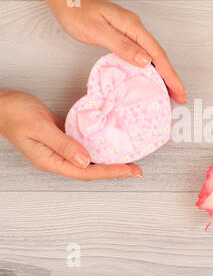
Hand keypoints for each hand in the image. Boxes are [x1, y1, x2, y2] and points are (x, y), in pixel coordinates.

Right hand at [0, 90, 142, 180]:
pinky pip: (84, 148)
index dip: (109, 172)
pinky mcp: (61, 140)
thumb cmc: (15, 113)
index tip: (129, 170)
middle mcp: (57, 159)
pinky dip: (98, 149)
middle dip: (114, 171)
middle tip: (136, 170)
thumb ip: (63, 144)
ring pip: (89, 160)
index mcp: (50, 160)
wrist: (1, 104)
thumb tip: (85, 160)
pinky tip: (109, 147)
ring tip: (128, 162)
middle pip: (90, 170)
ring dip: (108, 162)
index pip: (86, 172)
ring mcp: (59, 150)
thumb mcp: (39, 127)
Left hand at [24, 0, 185, 103]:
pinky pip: (143, 54)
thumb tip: (145, 61)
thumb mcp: (98, 31)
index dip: (170, 74)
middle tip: (179, 96)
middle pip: (160, 57)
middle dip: (171, 78)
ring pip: (152, 57)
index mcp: (133, 27)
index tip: (178, 89)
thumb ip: (123, 46)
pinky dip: (151, 68)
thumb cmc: (77, 11)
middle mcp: (135, 29)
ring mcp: (131, 32)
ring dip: (163, 75)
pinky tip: (152, 77)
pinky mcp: (125, 35)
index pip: (157, 55)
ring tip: (170, 91)